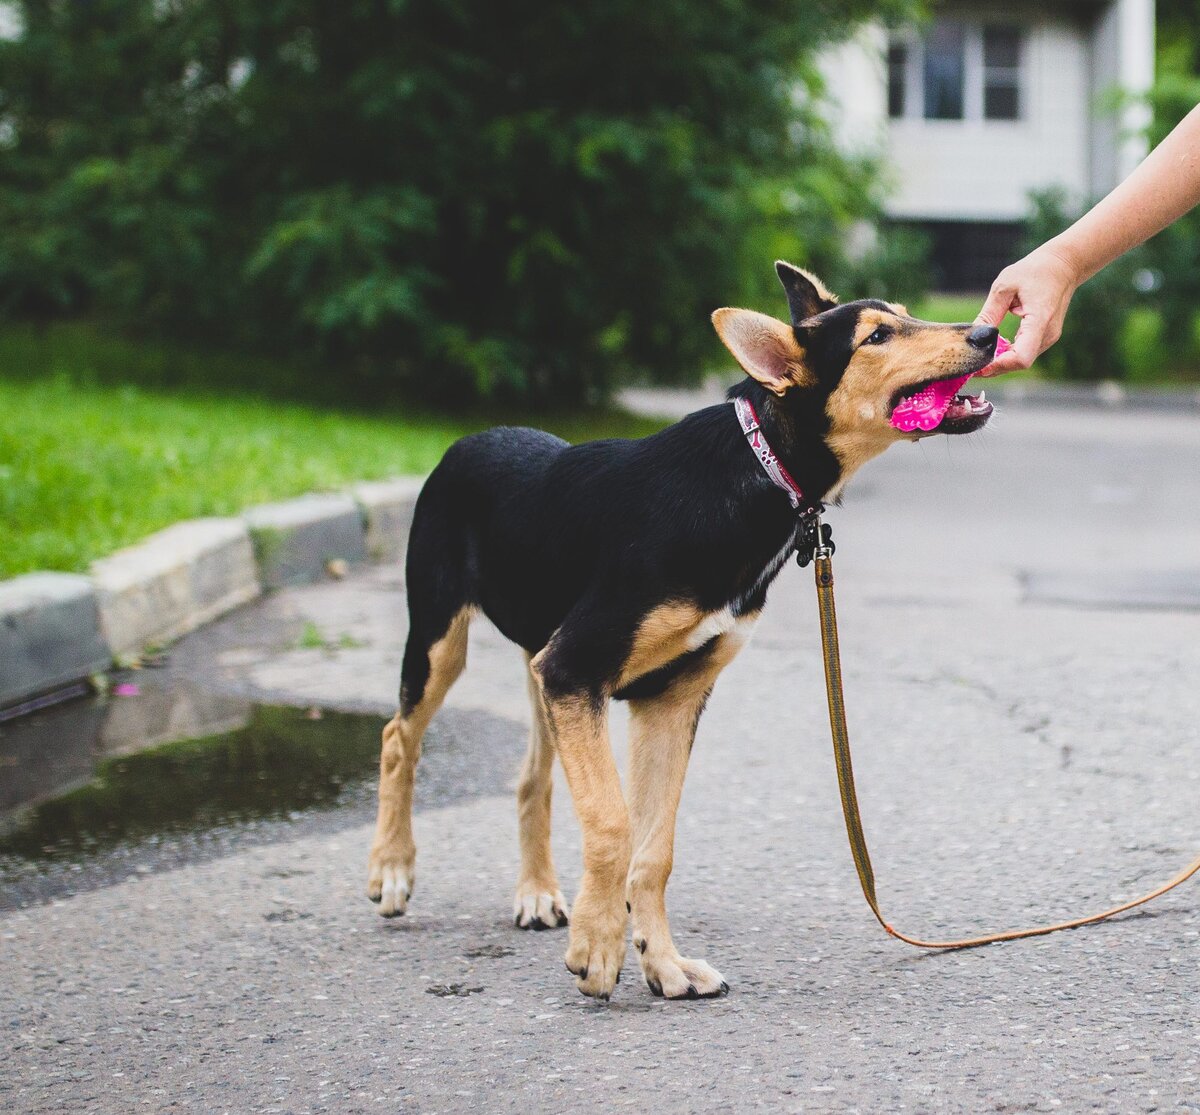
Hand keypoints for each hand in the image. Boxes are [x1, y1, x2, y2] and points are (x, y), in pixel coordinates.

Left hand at [973, 244, 1079, 375]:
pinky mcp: (1046, 336)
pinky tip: (993, 349)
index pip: (1021, 357)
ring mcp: (1049, 337)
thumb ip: (989, 313)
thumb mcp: (1004, 287)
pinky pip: (1025, 352)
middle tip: (970, 366)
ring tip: (978, 358)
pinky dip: (1008, 354)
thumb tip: (973, 336)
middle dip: (994, 367)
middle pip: (1019, 363)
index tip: (979, 366)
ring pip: (1022, 360)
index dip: (998, 366)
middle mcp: (1047, 333)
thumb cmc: (1035, 271)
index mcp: (1039, 320)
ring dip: (1000, 362)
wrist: (1063, 265)